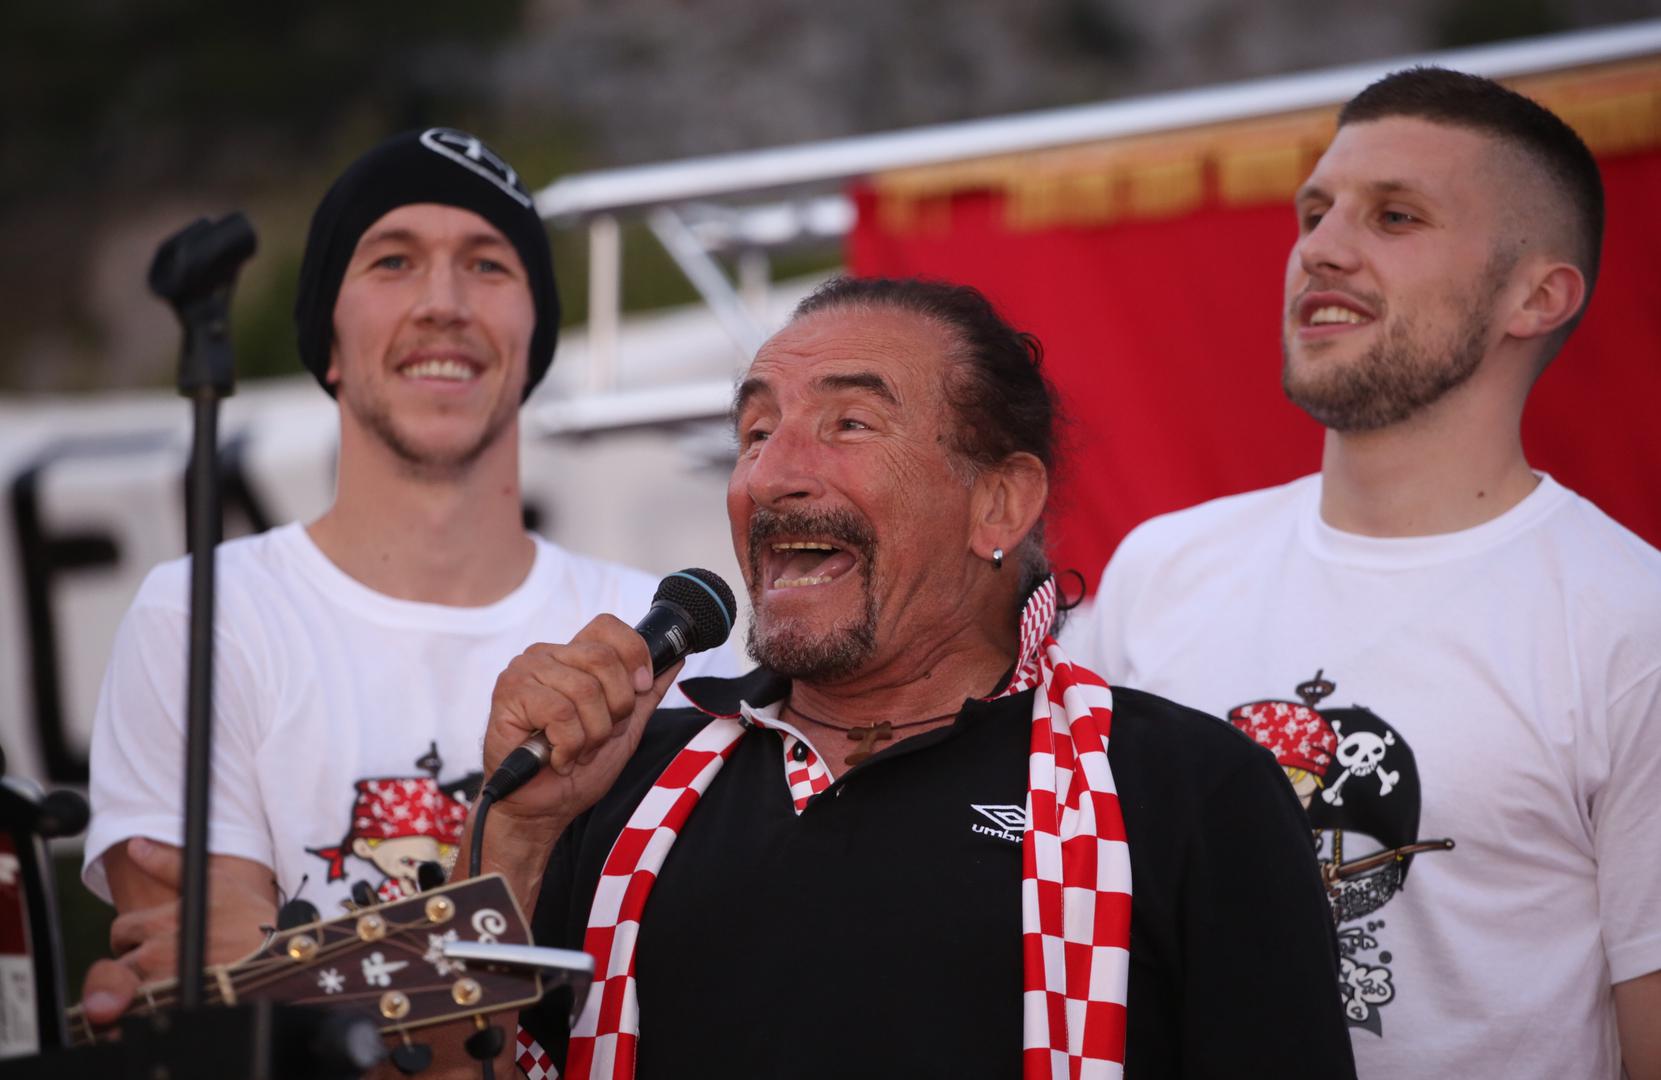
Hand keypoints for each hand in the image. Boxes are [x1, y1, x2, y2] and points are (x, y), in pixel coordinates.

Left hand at [81, 838, 277, 1024]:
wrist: (281, 956)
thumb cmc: (252, 917)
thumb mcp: (215, 881)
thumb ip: (168, 863)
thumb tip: (136, 845)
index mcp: (161, 922)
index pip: (121, 930)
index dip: (134, 935)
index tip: (153, 939)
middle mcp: (157, 954)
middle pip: (120, 965)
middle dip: (134, 963)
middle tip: (162, 963)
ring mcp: (164, 985)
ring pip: (131, 992)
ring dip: (142, 988)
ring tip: (170, 982)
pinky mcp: (176, 1007)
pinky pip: (147, 1014)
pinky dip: (153, 1009)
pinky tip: (176, 1000)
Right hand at [481, 614, 678, 836]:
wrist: (542, 809)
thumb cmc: (576, 770)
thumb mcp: (624, 729)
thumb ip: (646, 694)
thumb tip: (675, 660)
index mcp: (572, 657)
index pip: (607, 626)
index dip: (633, 654)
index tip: (640, 689)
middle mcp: (546, 655)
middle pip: (603, 658)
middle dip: (615, 707)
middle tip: (599, 736)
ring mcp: (524, 671)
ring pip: (584, 690)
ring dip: (591, 734)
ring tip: (576, 750)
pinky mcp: (509, 694)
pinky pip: (560, 712)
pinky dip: (569, 745)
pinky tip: (558, 757)